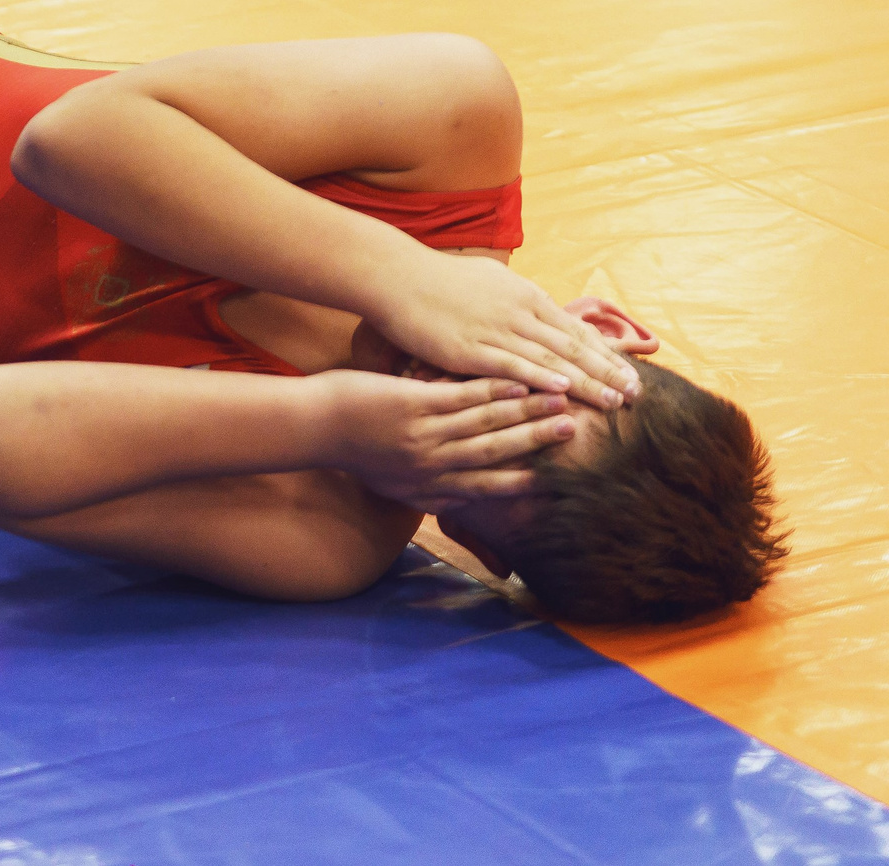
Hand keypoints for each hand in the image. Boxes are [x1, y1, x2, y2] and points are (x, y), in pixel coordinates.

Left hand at [316, 370, 573, 511]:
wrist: (312, 428)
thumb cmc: (353, 453)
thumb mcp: (392, 488)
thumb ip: (428, 498)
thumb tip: (460, 507)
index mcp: (429, 485)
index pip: (484, 486)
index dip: (521, 483)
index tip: (556, 482)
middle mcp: (431, 463)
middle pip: (494, 453)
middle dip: (536, 443)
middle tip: (575, 433)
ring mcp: (423, 432)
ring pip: (484, 423)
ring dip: (525, 412)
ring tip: (559, 402)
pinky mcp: (411, 403)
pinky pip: (459, 397)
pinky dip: (490, 390)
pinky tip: (516, 381)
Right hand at [365, 250, 642, 407]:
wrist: (397, 276)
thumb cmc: (438, 280)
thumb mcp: (489, 281)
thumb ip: (516, 299)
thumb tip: (538, 308)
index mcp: (526, 297)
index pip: (576, 330)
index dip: (607, 354)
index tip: (632, 374)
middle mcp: (520, 312)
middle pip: (574, 346)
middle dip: (609, 372)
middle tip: (637, 395)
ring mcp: (497, 330)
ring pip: (552, 358)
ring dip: (587, 382)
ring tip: (615, 402)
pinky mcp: (471, 348)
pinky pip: (513, 365)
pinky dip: (541, 377)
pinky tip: (563, 389)